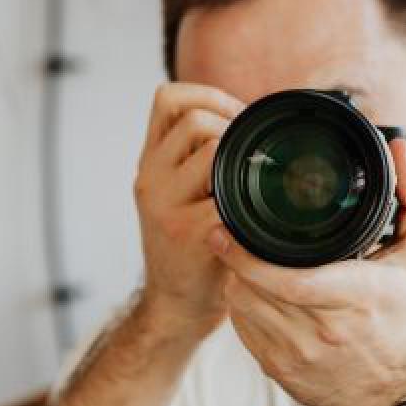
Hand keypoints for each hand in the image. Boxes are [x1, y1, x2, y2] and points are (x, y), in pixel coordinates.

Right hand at [133, 81, 243, 338]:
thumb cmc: (192, 250)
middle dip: (233, 127)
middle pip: (194, 118)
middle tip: (251, 156)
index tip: (235, 120)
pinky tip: (254, 211)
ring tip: (250, 183)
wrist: (175, 308)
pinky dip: (247, 197)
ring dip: (240, 158)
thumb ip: (198, 161)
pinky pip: (225, 193)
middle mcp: (150, 177)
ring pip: (210, 146)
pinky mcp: (186, 231)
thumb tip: (251, 122)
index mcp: (150, 163)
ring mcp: (164, 203)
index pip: (167, 98)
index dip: (208, 97)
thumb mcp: (180, 196)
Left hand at [207, 133, 405, 405]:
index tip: (225, 230)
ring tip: (242, 259)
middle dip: (235, 259)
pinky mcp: (277, 370)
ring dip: (235, 280)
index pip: (290, 280)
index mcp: (357, 296)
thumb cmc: (399, 315)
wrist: (389, 390)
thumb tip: (396, 150)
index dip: (248, 256)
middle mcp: (324, 331)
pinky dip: (240, 306)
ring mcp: (296, 354)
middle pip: (256, 289)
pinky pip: (241, 329)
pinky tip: (251, 291)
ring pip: (242, 307)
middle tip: (226, 234)